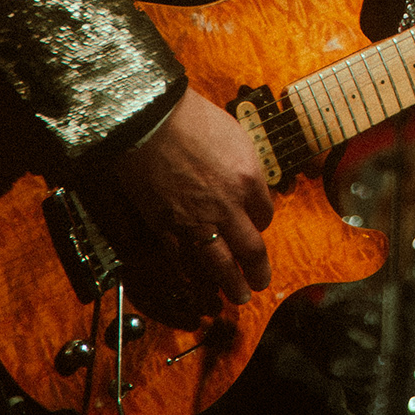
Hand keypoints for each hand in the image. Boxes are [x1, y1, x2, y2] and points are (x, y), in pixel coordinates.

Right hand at [107, 90, 272, 318]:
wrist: (148, 119)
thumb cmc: (189, 118)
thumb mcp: (234, 134)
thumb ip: (244, 164)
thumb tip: (248, 182)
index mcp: (249, 180)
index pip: (265, 214)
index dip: (262, 223)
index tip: (257, 227)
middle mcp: (228, 206)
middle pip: (250, 249)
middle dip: (257, 271)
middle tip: (260, 283)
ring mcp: (196, 220)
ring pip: (220, 264)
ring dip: (231, 285)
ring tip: (237, 297)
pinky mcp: (166, 225)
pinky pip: (184, 260)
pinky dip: (193, 277)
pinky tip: (198, 284)